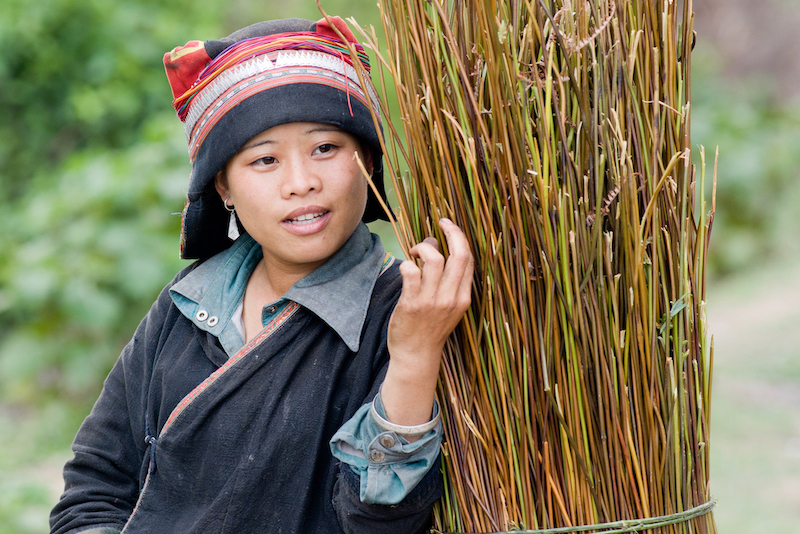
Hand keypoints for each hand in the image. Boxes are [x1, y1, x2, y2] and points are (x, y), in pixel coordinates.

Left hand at [381, 218, 473, 428]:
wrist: (416, 355)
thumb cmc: (430, 328)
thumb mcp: (449, 306)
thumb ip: (448, 280)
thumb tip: (437, 247)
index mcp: (464, 297)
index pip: (468, 259)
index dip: (459, 237)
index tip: (448, 225)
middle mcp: (451, 298)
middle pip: (458, 255)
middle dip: (451, 232)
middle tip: (440, 223)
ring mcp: (432, 301)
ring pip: (434, 260)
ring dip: (423, 248)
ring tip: (416, 252)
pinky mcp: (412, 304)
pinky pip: (410, 272)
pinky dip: (407, 264)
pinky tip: (406, 268)